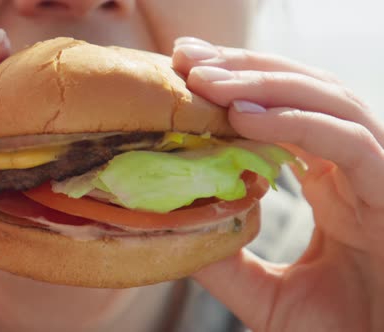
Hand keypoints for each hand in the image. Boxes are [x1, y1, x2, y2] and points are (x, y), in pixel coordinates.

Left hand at [173, 38, 383, 330]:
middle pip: (303, 92)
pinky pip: (348, 141)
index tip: (183, 71)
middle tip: (187, 56)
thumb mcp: (265, 295)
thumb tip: (172, 225)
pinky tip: (242, 115)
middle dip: (244, 67)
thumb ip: (225, 259)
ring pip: (327, 102)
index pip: (282, 113)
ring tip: (204, 79)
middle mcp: (353, 168)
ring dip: (263, 83)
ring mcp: (376, 174)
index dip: (235, 87)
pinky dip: (296, 121)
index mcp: (330, 183)